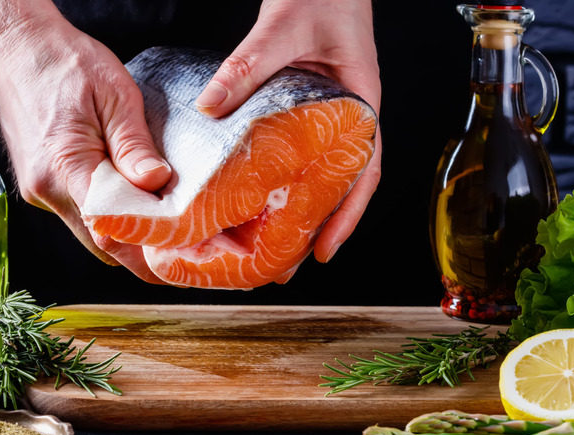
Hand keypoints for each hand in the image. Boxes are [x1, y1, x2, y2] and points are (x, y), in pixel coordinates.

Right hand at [0, 0, 170, 282]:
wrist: (15, 47)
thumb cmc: (64, 63)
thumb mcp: (114, 94)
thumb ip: (133, 145)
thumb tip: (156, 183)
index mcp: (65, 166)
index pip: (109, 230)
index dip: (145, 249)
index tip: (180, 251)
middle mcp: (45, 188)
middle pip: (100, 242)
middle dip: (139, 248)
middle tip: (180, 242)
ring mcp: (38, 190)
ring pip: (89, 231)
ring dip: (122, 231)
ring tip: (160, 217)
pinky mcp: (39, 185)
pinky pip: (78, 212)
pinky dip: (105, 214)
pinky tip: (128, 197)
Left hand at [195, 0, 381, 263]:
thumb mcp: (283, 27)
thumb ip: (248, 65)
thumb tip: (210, 107)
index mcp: (360, 103)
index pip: (363, 170)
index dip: (347, 215)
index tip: (325, 250)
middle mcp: (348, 116)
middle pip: (341, 184)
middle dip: (319, 227)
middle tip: (288, 266)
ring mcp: (329, 114)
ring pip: (322, 172)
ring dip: (302, 209)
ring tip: (271, 245)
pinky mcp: (307, 106)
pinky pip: (301, 150)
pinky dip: (286, 177)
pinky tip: (262, 195)